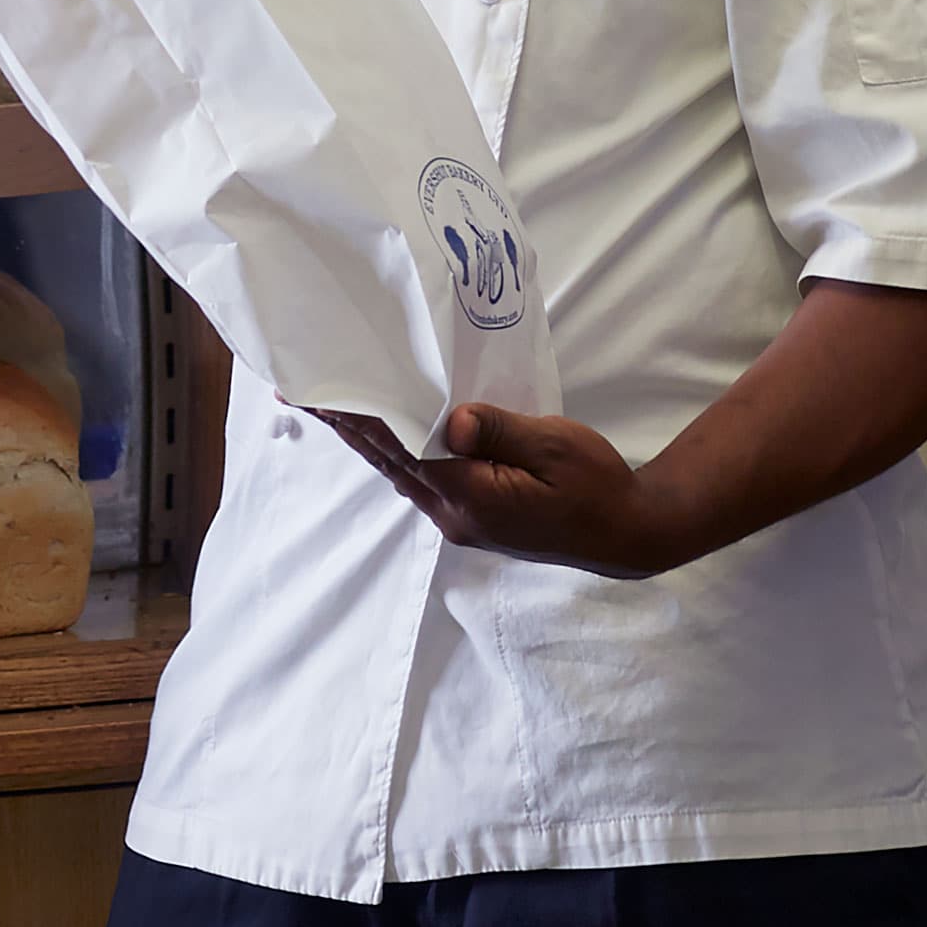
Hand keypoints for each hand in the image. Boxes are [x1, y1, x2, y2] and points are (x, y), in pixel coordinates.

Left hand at [320, 402, 679, 577]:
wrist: (627, 533)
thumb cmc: (598, 484)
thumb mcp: (555, 446)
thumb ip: (500, 430)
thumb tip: (452, 420)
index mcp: (471, 495)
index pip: (401, 448)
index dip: (357, 418)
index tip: (318, 393)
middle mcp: (454, 515)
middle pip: (389, 462)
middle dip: (345, 427)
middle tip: (299, 393)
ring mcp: (461, 522)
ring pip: (401, 473)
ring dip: (367, 440)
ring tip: (330, 408)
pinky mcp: (473, 519)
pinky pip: (422, 479)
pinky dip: (397, 452)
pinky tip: (385, 433)